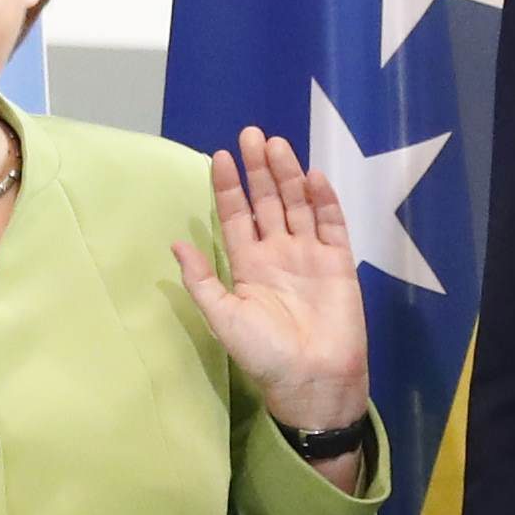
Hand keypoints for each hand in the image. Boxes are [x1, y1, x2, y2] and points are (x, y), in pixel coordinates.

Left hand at [174, 126, 372, 458]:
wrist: (311, 379)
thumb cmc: (264, 354)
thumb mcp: (222, 317)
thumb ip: (200, 280)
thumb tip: (175, 243)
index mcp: (248, 266)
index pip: (236, 217)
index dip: (228, 188)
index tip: (220, 157)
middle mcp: (278, 254)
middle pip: (268, 202)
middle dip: (259, 170)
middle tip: (251, 134)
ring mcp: (310, 255)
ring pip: (298, 205)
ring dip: (287, 175)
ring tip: (275, 144)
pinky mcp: (339, 262)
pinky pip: (331, 224)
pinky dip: (324, 200)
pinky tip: (312, 176)